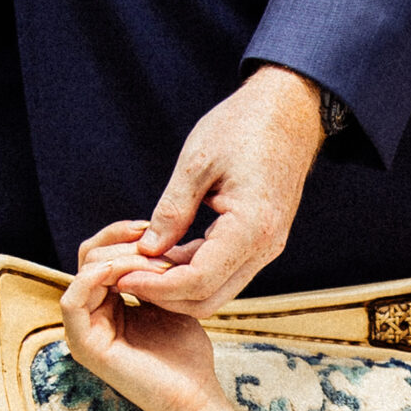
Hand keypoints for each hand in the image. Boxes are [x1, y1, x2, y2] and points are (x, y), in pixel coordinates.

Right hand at [61, 223, 227, 410]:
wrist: (194, 395)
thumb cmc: (186, 354)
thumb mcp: (169, 300)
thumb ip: (151, 273)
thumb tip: (145, 239)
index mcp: (107, 305)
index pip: (100, 254)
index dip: (124, 235)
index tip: (155, 229)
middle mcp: (90, 316)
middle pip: (89, 256)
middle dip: (125, 243)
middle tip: (160, 248)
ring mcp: (82, 331)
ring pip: (84, 270)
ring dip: (122, 258)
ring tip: (158, 266)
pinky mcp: (82, 345)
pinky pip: (74, 298)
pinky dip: (102, 277)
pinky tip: (134, 274)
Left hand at [108, 65, 323, 317]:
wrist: (288, 110)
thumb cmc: (245, 126)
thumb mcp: (197, 163)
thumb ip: (171, 211)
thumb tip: (147, 249)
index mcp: (250, 228)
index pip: (198, 280)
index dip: (157, 286)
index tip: (123, 278)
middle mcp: (264, 248)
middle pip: (209, 299)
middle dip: (165, 297)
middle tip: (127, 279)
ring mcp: (265, 249)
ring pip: (217, 291)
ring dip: (178, 287)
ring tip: (141, 268)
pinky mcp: (261, 243)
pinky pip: (224, 272)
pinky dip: (193, 272)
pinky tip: (165, 256)